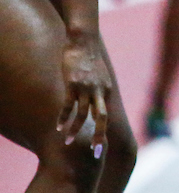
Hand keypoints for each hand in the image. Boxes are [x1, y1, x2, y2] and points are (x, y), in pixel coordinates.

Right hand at [58, 33, 113, 157]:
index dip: (104, 130)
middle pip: (102, 117)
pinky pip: (68, 104)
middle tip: (95, 152)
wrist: (84, 40)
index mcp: (107, 90)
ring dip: (75, 129)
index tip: (101, 144)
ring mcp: (86, 87)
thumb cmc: (89, 58)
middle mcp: (100, 90)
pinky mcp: (73, 83)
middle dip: (98, 135)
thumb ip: (98, 89)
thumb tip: (95, 101)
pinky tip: (58, 126)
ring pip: (82, 113)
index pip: (106, 114)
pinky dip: (63, 117)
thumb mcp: (99, 75)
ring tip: (68, 142)